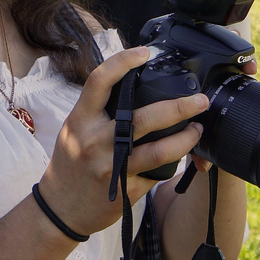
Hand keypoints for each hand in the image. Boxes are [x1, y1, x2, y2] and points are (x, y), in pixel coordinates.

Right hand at [37, 47, 208, 236]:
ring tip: (198, 129)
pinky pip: (158, 173)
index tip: (144, 52)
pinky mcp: (126, 191)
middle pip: (143, 117)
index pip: (100, 81)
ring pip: (160, 150)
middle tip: (200, 99)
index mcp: (80, 120)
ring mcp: (113, 168)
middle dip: (179, 106)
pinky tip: (180, 155)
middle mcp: (95, 142)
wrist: (60, 208)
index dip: (123, 61)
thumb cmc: (69, 164)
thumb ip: (96, 110)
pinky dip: (173, 162)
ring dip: (187, 138)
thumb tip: (127, 82)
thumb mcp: (73, 130)